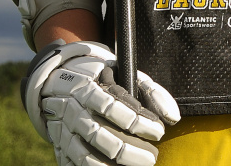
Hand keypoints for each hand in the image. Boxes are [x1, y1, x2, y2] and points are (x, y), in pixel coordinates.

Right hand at [22, 40, 180, 165]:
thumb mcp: (125, 74)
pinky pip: (73, 163)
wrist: (57, 80)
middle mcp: (72, 109)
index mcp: (88, 87)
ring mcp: (62, 130)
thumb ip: (151, 91)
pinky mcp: (58, 145)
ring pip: (84, 154)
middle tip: (151, 156)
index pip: (113, 106)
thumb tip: (173, 117)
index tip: (159, 132)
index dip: (138, 121)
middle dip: (127, 149)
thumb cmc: (102, 77)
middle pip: (98, 134)